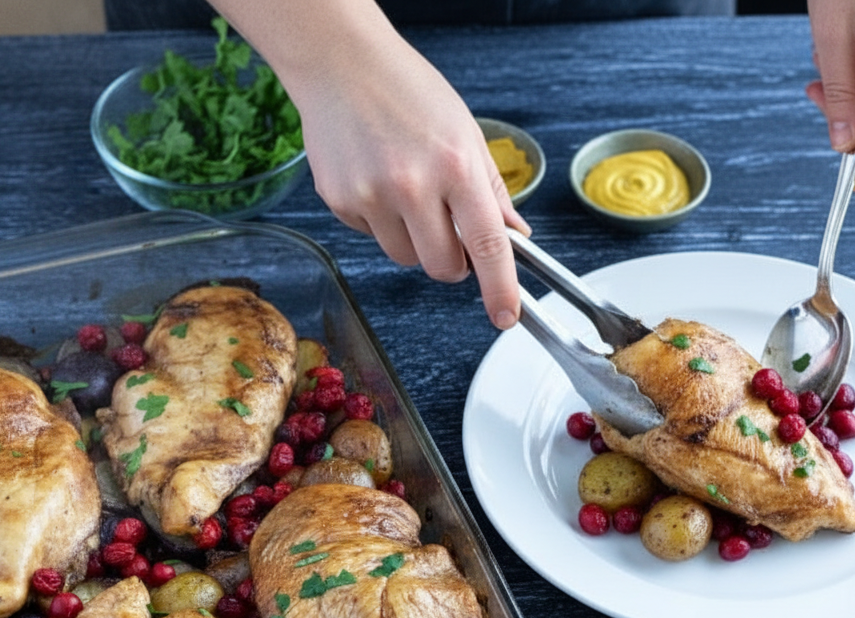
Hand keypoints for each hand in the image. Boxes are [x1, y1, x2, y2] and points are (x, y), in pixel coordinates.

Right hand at [209, 0, 527, 328]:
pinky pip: (373, 238)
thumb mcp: (465, 133)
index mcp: (455, 165)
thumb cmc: (407, 91)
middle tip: (450, 228)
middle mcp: (412, 185)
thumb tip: (514, 234)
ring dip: (415, 240)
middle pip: (443, 266)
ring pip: (406, 258)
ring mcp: (371, 197)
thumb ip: (490, 190)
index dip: (500, 288)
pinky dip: (382, 222)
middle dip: (454, 260)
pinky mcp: (340, 202)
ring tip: (407, 191)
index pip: (487, 244)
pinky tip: (378, 181)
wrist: (341, 65)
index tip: (505, 315)